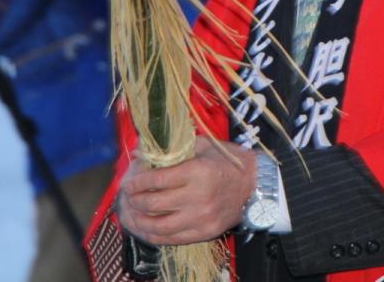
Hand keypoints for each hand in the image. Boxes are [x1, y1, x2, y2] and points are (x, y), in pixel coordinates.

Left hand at [117, 137, 255, 245]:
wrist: (255, 184)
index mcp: (197, 171)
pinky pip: (173, 238)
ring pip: (159, 226)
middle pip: (154, 204)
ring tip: (132, 214)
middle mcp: (198, 197)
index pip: (156, 180)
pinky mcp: (205, 232)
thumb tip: (142, 153)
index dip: (137, 182)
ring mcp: (201, 218)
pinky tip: (146, 229)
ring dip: (140, 221)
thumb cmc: (228, 161)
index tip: (129, 183)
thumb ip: (174, 149)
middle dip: (135, 200)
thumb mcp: (203, 146)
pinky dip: (155, 235)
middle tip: (128, 197)